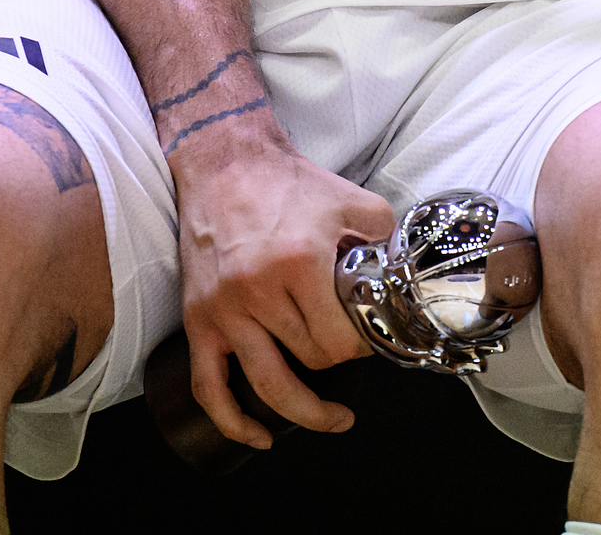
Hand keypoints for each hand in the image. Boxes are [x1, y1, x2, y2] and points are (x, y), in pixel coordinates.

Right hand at [172, 136, 397, 448]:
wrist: (224, 164)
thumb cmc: (288, 183)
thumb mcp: (351, 199)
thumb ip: (382, 235)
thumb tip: (402, 270)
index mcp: (299, 263)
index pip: (339, 338)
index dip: (363, 348)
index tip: (374, 341)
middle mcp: (257, 292)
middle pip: (310, 359)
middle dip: (339, 363)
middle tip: (354, 354)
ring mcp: (223, 311)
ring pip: (268, 383)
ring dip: (303, 411)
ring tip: (333, 419)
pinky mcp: (198, 321)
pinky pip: (208, 387)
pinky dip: (232, 422)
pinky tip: (259, 437)